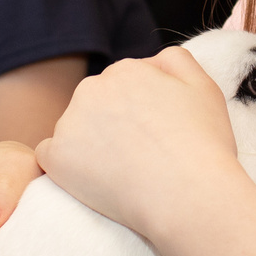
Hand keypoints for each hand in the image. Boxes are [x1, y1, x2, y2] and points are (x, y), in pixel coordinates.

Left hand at [36, 46, 244, 236]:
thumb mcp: (204, 87)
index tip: (156, 135)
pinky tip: (94, 180)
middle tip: (140, 155)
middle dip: (112, 124)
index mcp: (125, 69)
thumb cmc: (202, 145)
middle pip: (96, 104)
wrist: (186, 194)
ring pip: (74, 129)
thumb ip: (176, 61)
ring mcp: (69, 122)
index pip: (123, 86)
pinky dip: (67, 167)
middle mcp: (91, 88)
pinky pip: (51, 156)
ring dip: (90, 145)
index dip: (140, 112)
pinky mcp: (56, 157)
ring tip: (123, 172)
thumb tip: (151, 61)